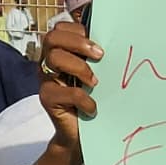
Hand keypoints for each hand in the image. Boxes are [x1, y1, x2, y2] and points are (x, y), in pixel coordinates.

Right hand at [37, 20, 100, 149]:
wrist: (81, 136)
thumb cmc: (93, 99)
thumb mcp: (98, 73)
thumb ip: (97, 56)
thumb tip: (119, 38)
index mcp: (61, 51)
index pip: (61, 28)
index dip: (79, 31)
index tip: (100, 45)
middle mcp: (49, 62)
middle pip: (52, 37)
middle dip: (78, 43)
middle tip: (100, 56)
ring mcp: (46, 79)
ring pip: (54, 58)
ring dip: (80, 67)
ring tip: (95, 83)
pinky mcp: (46, 98)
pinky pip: (62, 91)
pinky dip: (82, 99)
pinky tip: (92, 107)